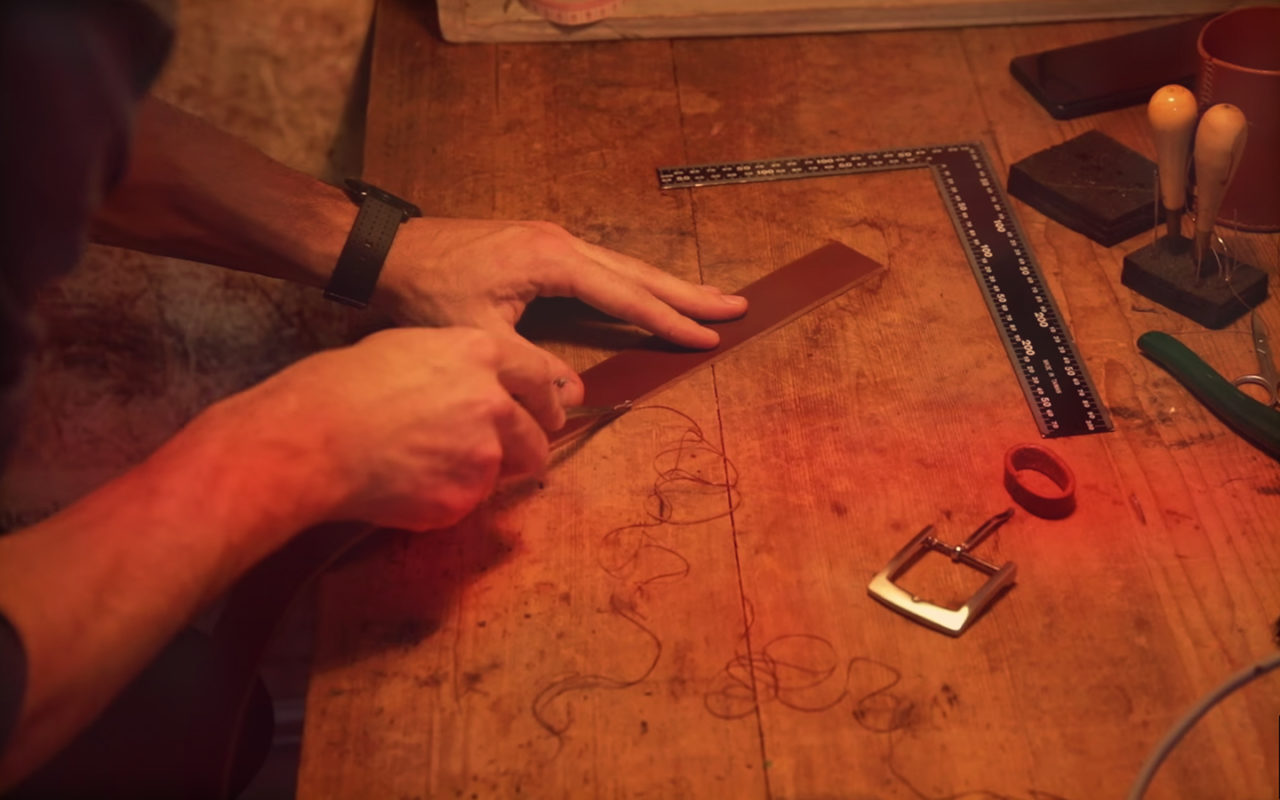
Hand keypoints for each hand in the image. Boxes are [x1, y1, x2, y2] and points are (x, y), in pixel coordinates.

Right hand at [205, 326, 579, 531]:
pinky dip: (446, 499)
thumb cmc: (338, 388)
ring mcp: (483, 451)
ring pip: (504, 471)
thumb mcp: (405, 349)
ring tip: (427, 466)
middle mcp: (492, 399)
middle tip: (506, 455)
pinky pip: (466, 502)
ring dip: (481, 473)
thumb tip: (471, 387)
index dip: (544, 398)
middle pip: (537, 432)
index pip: (538, 375)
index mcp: (477, 352)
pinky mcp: (465, 496)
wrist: (309, 438)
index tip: (547, 411)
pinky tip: (405, 485)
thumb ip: (454, 368)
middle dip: (526, 447)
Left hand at [374, 218, 748, 350]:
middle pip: (638, 272)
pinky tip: (643, 292)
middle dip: (688, 293)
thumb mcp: (478, 336)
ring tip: (706, 299)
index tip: (708, 338)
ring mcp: (550, 240)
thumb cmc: (425, 291)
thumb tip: (573, 396)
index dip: (669, 321)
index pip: (627, 297)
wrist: (384, 253)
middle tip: (737, 306)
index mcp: (553, 260)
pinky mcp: (537, 246)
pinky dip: (632, 282)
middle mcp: (560, 242)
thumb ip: (530, 369)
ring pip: (622, 266)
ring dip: (664, 285)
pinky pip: (600, 266)